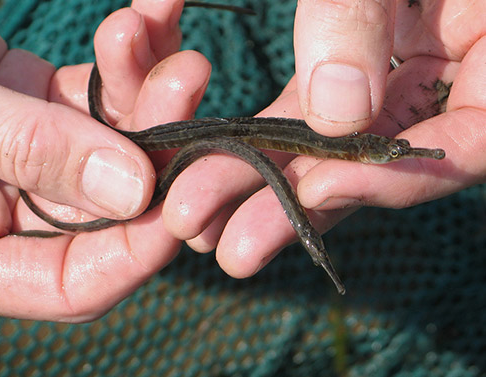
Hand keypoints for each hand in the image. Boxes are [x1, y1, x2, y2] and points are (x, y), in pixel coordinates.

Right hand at [0, 0, 210, 320]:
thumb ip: (24, 149)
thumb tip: (134, 190)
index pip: (72, 282)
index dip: (134, 250)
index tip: (183, 197)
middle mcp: (0, 212)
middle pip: (108, 203)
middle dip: (156, 143)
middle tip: (187, 80)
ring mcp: (20, 155)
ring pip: (111, 140)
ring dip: (147, 86)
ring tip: (164, 31)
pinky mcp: (28, 100)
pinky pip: (92, 89)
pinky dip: (122, 55)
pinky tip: (148, 15)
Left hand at [160, 0, 484, 277]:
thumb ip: (361, 13)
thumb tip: (335, 113)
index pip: (461, 148)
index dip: (388, 177)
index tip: (314, 190)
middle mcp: (446, 83)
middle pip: (374, 166)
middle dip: (296, 207)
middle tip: (227, 252)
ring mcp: (398, 83)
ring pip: (332, 153)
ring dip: (262, 189)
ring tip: (196, 224)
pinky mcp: (353, 72)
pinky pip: (309, 120)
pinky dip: (264, 143)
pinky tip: (212, 165)